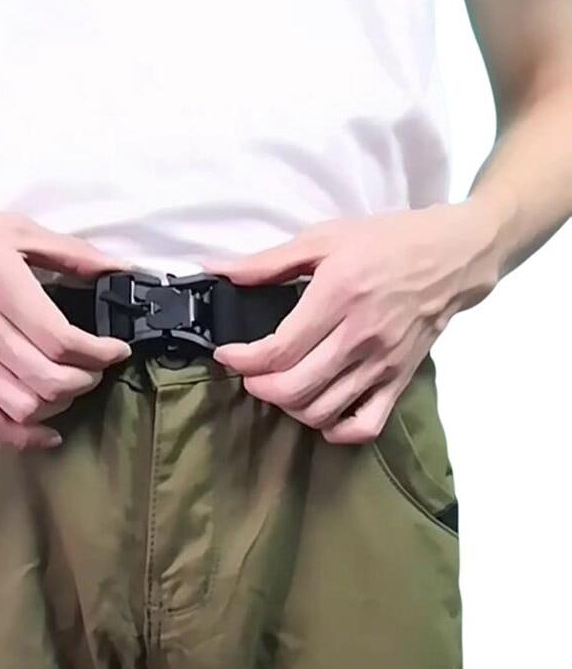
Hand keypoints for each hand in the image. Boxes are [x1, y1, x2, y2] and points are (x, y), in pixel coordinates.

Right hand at [0, 203, 130, 448]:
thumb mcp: (15, 229)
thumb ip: (71, 251)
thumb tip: (119, 269)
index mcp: (3, 290)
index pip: (61, 341)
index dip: (99, 353)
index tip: (117, 349)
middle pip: (49, 379)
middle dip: (87, 379)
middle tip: (97, 366)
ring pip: (24, 407)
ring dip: (61, 403)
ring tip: (73, 384)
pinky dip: (23, 437)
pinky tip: (48, 431)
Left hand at [207, 200, 504, 442]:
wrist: (453, 255)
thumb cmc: (385, 241)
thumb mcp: (323, 238)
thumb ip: (266, 261)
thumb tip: (216, 269)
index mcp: (338, 297)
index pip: (279, 349)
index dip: (242, 359)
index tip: (226, 354)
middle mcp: (360, 337)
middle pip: (296, 387)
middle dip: (260, 387)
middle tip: (250, 372)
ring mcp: (383, 364)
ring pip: (324, 410)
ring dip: (289, 407)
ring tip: (279, 386)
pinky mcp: (400, 380)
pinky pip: (366, 425)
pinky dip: (336, 430)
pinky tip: (320, 412)